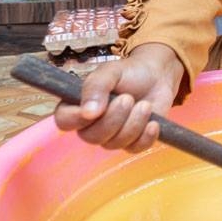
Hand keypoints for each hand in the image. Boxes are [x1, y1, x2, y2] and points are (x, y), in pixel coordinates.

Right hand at [53, 43, 184, 152]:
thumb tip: (87, 112)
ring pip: (114, 144)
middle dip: (113, 119)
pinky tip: (154, 122)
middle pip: (91, 137)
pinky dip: (146, 136)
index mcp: (78, 105)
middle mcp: (91, 124)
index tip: (96, 109)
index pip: (64, 121)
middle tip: (128, 98)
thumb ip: (96, 86)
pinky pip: (134, 149)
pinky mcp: (132, 142)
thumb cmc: (129, 72)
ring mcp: (111, 135)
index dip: (77, 119)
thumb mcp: (110, 71)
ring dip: (133, 123)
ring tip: (145, 105)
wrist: (157, 76)